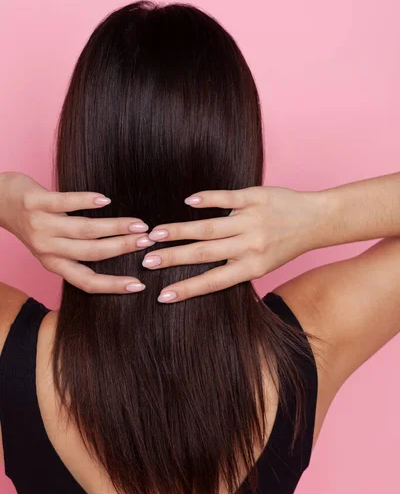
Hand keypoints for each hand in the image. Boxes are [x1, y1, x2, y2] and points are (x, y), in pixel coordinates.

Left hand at [0, 172, 154, 293]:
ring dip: (114, 227)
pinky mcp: (35, 203)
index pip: (86, 282)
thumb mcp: (52, 245)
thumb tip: (118, 254)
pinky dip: (86, 201)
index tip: (139, 286)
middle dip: (123, 249)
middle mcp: (47, 249)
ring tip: (138, 223)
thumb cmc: (33, 223)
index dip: (112, 286)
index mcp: (53, 263)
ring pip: (84, 230)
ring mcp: (40, 225)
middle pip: (91, 253)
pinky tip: (105, 200)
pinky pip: (65, 202)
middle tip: (148, 242)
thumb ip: (77, 251)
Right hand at [143, 186, 322, 301]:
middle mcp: (250, 246)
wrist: (315, 220)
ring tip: (155, 234)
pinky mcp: (254, 197)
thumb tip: (195, 272)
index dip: (187, 290)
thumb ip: (232, 266)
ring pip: (210, 227)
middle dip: (173, 258)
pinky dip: (207, 199)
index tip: (162, 296)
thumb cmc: (284, 245)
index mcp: (252, 267)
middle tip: (147, 261)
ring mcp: (251, 221)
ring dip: (180, 231)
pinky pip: (227, 198)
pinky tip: (187, 202)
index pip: (213, 281)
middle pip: (204, 253)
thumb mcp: (262, 264)